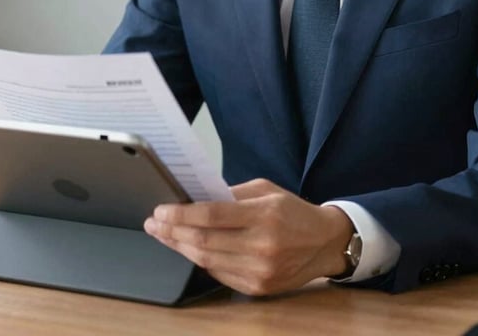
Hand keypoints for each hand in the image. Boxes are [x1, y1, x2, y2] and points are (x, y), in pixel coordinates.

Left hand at [143, 178, 353, 295]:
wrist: (324, 242)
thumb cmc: (292, 211)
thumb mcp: (266, 189)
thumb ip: (231, 194)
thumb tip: (194, 196)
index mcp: (264, 215)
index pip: (212, 215)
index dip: (181, 214)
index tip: (161, 210)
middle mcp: (262, 245)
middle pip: (204, 241)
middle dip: (172, 231)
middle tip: (154, 223)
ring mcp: (260, 270)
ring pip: (207, 261)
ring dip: (180, 247)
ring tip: (164, 235)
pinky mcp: (258, 287)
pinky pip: (219, 274)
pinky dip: (200, 260)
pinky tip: (189, 248)